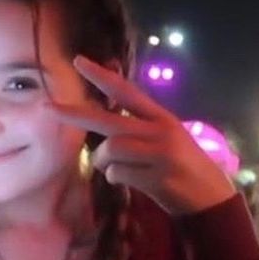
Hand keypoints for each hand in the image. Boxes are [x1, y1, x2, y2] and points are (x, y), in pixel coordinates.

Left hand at [44, 55, 236, 215]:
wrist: (210, 197)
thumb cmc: (181, 168)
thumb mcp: (166, 139)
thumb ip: (138, 130)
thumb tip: (103, 133)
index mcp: (160, 118)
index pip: (126, 91)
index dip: (102, 76)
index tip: (78, 62)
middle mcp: (159, 131)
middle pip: (107, 121)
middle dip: (74, 114)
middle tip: (48, 108)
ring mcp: (159, 153)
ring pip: (110, 150)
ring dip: (103, 163)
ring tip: (113, 169)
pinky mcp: (158, 176)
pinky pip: (117, 174)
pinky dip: (114, 179)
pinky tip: (128, 181)